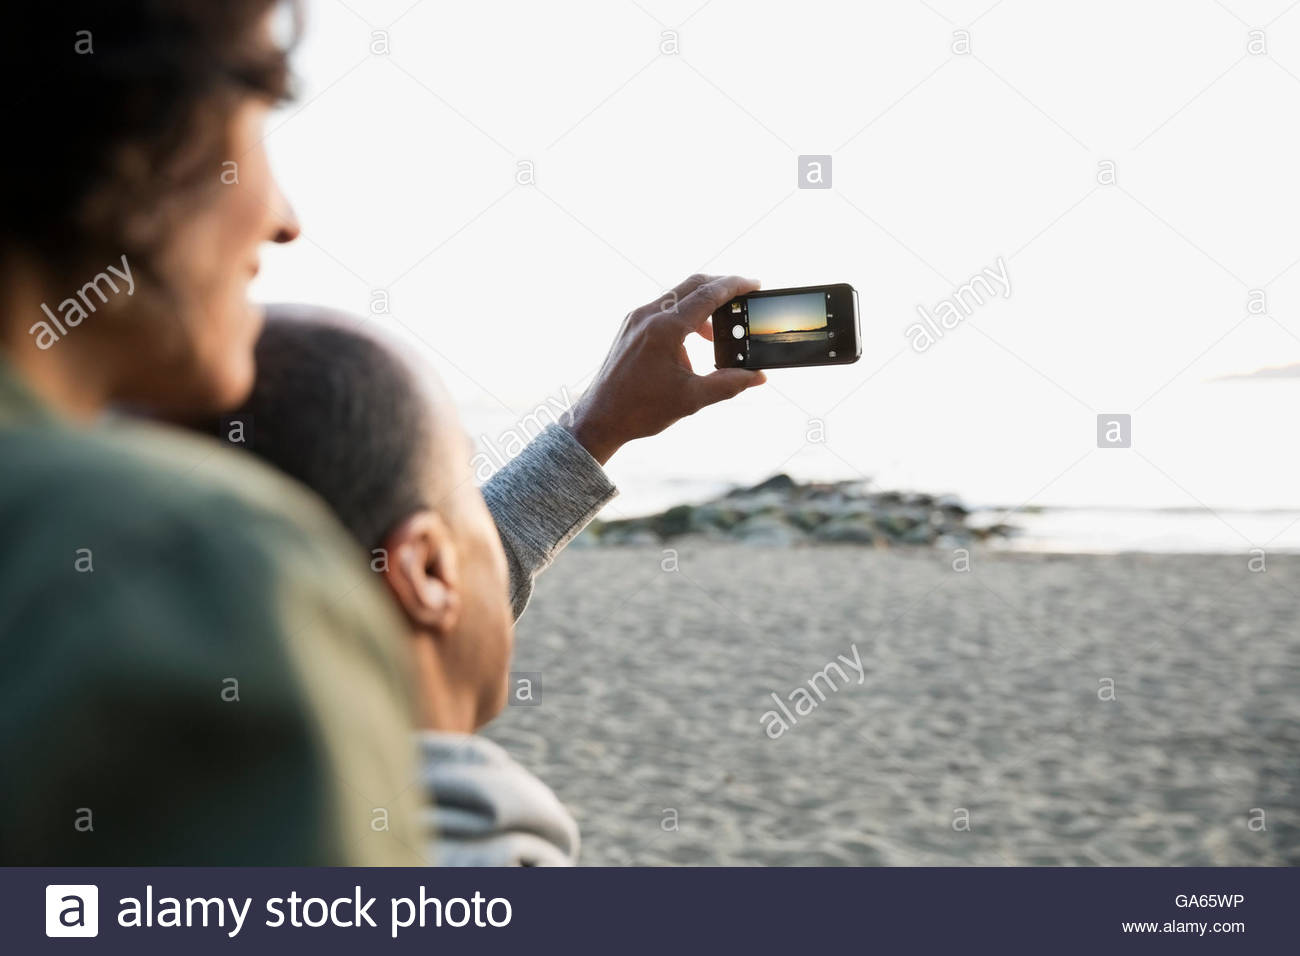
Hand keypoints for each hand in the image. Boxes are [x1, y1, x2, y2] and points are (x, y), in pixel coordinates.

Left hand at [565, 274, 766, 463]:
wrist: (599, 418)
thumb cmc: (640, 409)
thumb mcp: (692, 398)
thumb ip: (729, 384)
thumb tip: (757, 377)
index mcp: (664, 328)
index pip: (708, 295)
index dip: (735, 287)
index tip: (755, 284)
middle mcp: (648, 315)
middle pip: (693, 285)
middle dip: (721, 289)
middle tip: (743, 298)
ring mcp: (636, 319)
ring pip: (677, 296)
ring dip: (702, 307)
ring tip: (717, 336)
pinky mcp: (630, 326)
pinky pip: (663, 309)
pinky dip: (683, 317)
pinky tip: (691, 342)